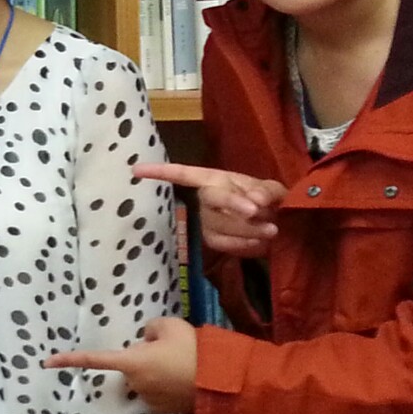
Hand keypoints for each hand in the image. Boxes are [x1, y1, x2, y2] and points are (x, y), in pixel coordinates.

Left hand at [48, 315, 199, 413]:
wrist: (220, 382)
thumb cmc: (192, 350)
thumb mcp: (170, 325)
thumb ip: (151, 328)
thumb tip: (148, 337)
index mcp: (131, 362)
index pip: (94, 359)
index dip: (70, 359)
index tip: (47, 363)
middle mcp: (135, 384)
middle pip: (131, 366)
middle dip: (143, 358)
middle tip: (169, 349)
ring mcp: (149, 399)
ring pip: (146, 379)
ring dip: (157, 371)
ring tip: (183, 363)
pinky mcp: (164, 409)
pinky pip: (160, 391)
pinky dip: (168, 385)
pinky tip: (187, 378)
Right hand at [133, 161, 285, 256]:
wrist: (276, 225)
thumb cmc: (267, 200)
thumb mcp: (273, 189)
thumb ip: (266, 191)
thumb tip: (255, 199)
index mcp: (215, 178)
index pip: (184, 173)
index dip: (160, 172)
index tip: (136, 170)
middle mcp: (205, 198)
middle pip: (210, 198)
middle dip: (232, 203)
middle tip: (256, 210)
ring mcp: (207, 221)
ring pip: (221, 224)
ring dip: (249, 228)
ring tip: (272, 228)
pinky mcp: (214, 241)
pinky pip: (225, 243)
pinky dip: (246, 243)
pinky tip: (261, 242)